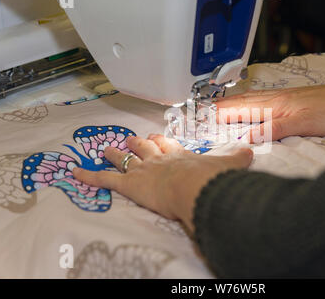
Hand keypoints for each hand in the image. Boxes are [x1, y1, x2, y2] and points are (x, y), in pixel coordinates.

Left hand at [72, 134, 252, 230]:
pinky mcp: (130, 184)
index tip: (157, 137)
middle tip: (130, 138)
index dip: (161, 141)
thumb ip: (238, 157)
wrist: (197, 188)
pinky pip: (105, 179)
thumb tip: (249, 150)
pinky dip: (89, 176)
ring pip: (125, 158)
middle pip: (144, 147)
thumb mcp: (230, 165)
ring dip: (115, 153)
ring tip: (105, 148)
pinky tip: (75, 173)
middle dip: (137, 143)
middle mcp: (159, 159)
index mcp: (180, 156)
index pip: (168, 145)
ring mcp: (142, 170)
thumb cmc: (212, 178)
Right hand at [217, 83, 324, 141]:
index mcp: (276, 104)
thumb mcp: (303, 124)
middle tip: (207, 111)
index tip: (206, 117)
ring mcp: (285, 97)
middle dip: (224, 106)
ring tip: (223, 106)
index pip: (243, 108)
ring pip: (253, 99)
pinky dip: (250, 102)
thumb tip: (247, 137)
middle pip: (244, 101)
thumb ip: (274, 129)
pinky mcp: (293, 99)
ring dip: (235, 103)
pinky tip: (253, 104)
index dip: (223, 113)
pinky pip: (264, 100)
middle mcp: (277, 98)